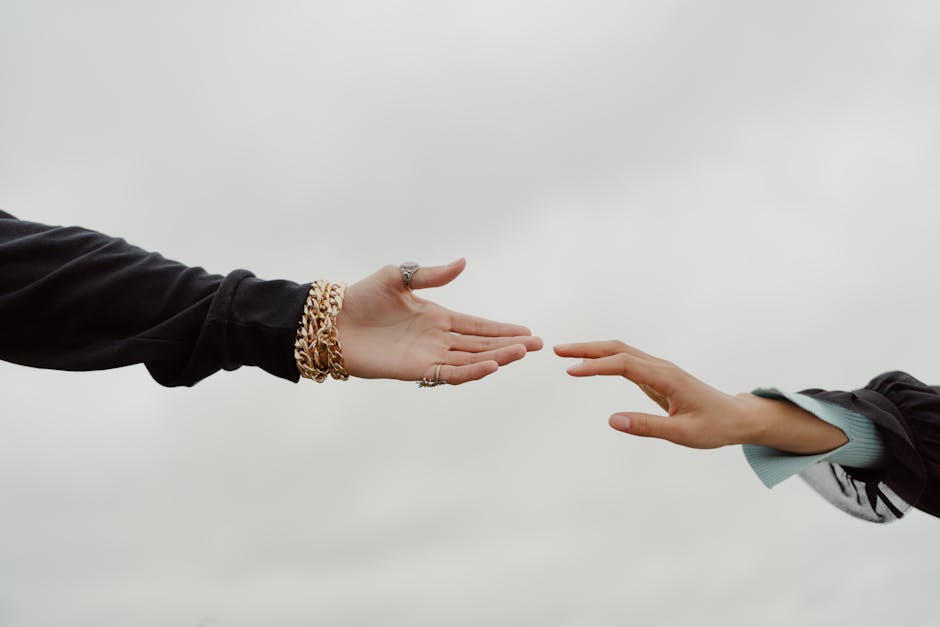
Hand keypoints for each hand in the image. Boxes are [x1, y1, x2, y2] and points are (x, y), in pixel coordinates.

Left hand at [337, 259, 541, 383]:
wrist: (332, 322)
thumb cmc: (361, 297)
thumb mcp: (398, 277)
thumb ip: (432, 274)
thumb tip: (464, 262)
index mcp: (437, 317)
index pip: (478, 326)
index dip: (503, 329)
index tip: (528, 332)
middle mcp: (437, 338)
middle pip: (481, 345)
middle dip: (510, 345)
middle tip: (538, 345)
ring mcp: (428, 355)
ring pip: (471, 360)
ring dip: (497, 358)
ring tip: (521, 353)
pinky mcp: (415, 370)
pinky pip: (449, 373)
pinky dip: (471, 372)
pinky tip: (491, 366)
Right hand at [555, 340, 847, 452]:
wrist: (738, 417)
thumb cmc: (715, 426)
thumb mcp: (683, 434)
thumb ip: (647, 427)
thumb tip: (611, 420)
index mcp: (666, 377)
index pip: (623, 364)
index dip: (594, 366)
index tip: (570, 371)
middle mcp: (661, 367)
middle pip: (617, 348)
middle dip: (586, 348)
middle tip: (557, 351)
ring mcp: (659, 369)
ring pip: (621, 351)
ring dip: (593, 350)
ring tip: (565, 355)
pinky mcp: (657, 375)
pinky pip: (626, 360)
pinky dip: (604, 357)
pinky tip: (590, 364)